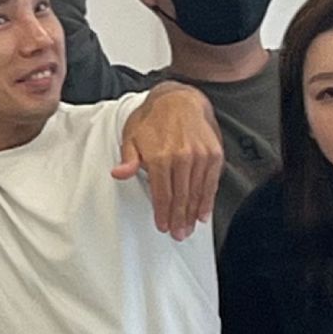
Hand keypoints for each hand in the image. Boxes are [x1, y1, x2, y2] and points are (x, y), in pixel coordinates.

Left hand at [113, 84, 223, 239]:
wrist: (179, 99)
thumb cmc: (152, 119)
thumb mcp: (131, 136)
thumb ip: (128, 159)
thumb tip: (118, 173)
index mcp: (159, 156)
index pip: (162, 194)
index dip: (162, 213)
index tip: (162, 227)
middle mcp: (182, 157)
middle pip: (181, 197)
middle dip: (179, 219)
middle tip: (178, 235)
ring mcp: (200, 155)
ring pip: (197, 192)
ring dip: (193, 213)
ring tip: (189, 228)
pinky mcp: (214, 154)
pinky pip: (211, 182)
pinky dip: (208, 199)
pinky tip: (203, 212)